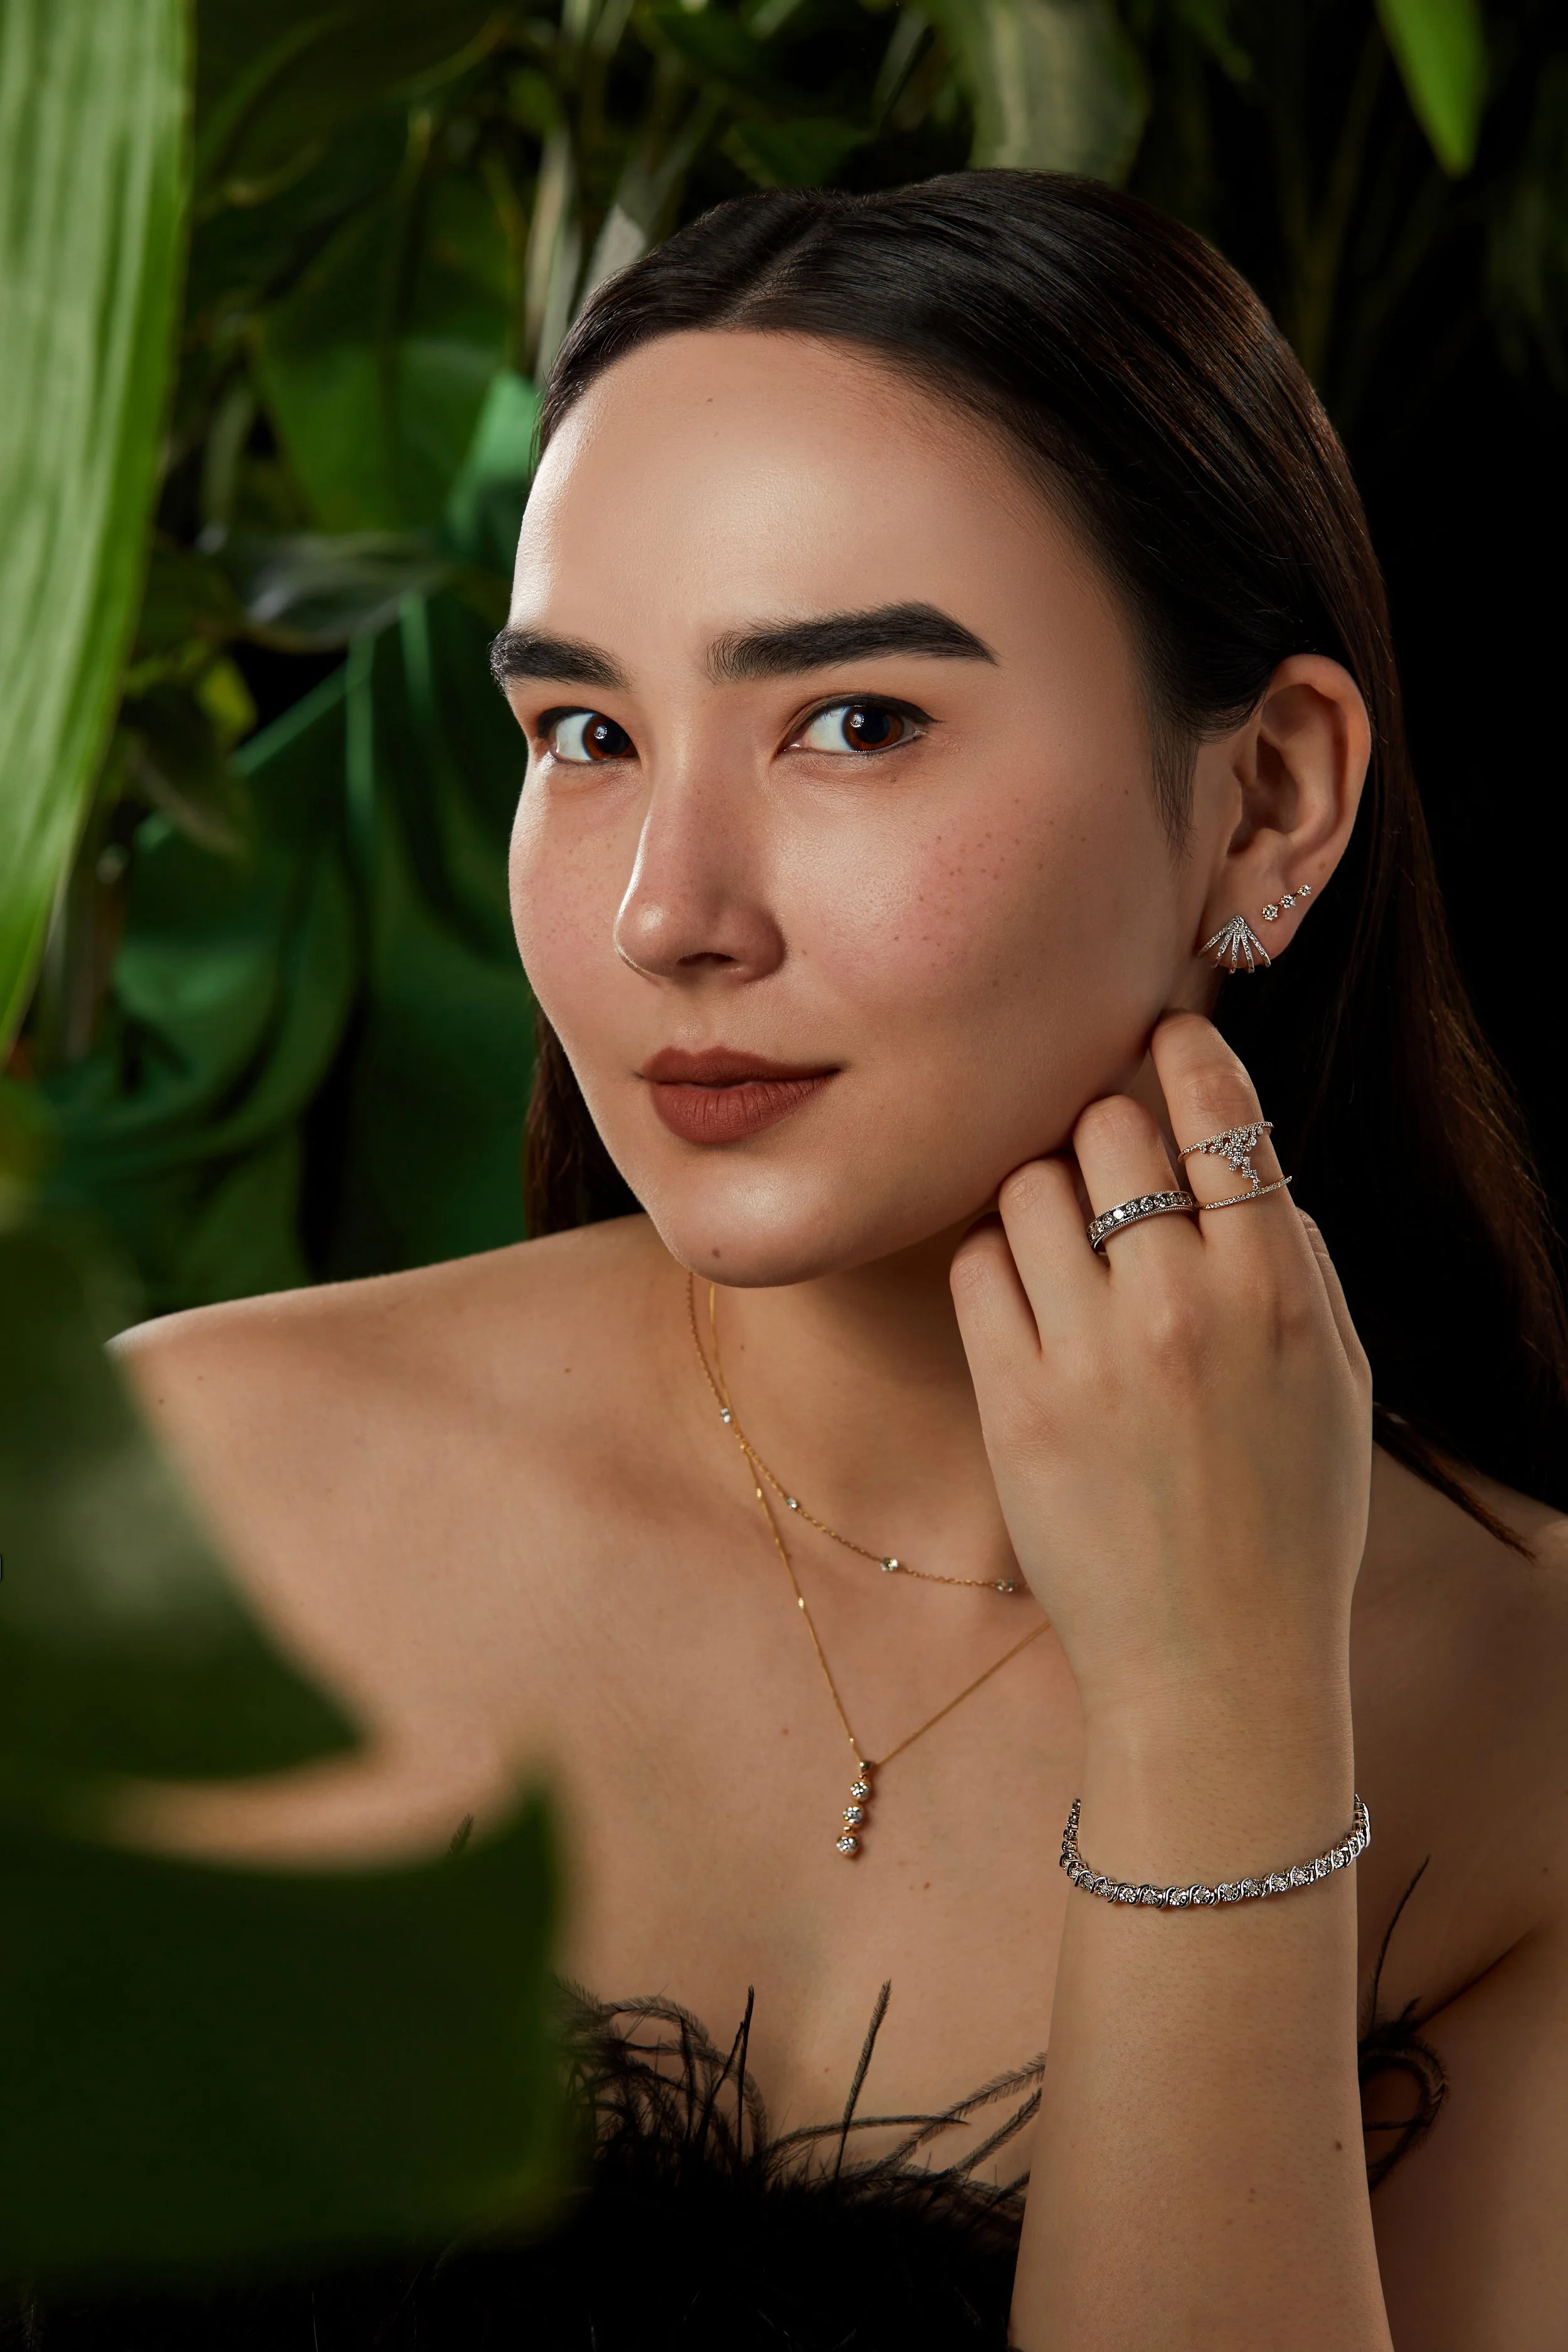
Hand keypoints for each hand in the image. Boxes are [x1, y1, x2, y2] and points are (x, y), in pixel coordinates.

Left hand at [950, 1012, 1371, 1744]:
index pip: (1221, 1117)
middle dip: (1101, 1126)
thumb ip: (1292, 1261)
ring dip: (1040, 1193)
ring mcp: (1093, 1353)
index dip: (1183, 1055)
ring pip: (1028, 1184)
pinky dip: (993, 1261)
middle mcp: (1185, 1307)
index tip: (1161, 1035)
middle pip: (1108, 1126)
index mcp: (1280, 1293)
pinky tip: (1022, 1296)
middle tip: (1102, 1160)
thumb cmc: (1289, 1520)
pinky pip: (975, 1266)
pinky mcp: (1016, 1400)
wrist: (1216, 1664)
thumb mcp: (1335, 1381)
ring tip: (1062, 1242)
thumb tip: (1232, 1158)